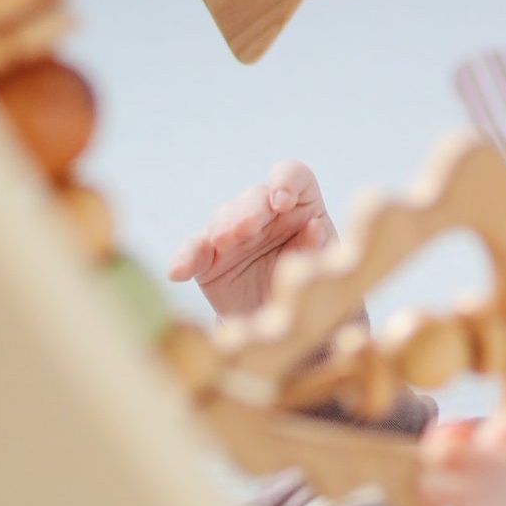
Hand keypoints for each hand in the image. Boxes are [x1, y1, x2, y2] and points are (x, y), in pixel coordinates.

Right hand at [167, 160, 335, 318]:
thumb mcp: (327, 269)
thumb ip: (320, 247)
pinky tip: (179, 272)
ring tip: (224, 242)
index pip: (293, 176)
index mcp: (300, 205)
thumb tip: (314, 226)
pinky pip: (194, 252)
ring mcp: (233, 233)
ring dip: (223, 227)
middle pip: (254, 197)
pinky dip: (185, 258)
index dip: (286, 181)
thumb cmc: (315, 289)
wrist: (286, 329)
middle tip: (246, 228)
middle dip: (249, 210)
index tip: (283, 202)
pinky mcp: (208, 259)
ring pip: (223, 218)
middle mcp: (265, 213)